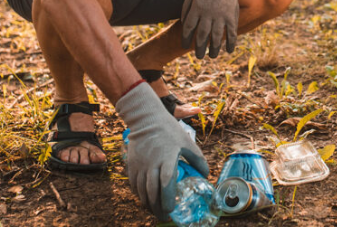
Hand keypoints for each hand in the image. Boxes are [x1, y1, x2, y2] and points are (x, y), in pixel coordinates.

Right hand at [115, 83, 209, 218]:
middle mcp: (151, 164)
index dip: (168, 199)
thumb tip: (205, 175)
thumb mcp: (187, 142)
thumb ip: (197, 159)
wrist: (146, 120)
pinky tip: (146, 200)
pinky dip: (140, 196)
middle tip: (165, 216)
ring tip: (156, 211)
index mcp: (167, 158)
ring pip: (141, 192)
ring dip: (149, 205)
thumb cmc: (169, 131)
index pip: (166, 183)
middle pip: (152, 192)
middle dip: (158, 208)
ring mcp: (140, 166)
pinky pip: (134, 186)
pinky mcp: (131, 166)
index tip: (171, 209)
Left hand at [181, 0, 247, 58]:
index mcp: (196, 8)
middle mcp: (207, 13)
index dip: (186, 39)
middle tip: (199, 56)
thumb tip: (183, 25)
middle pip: (202, 35)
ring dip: (214, 48)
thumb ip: (187, 9)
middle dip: (200, 48)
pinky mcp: (231, 14)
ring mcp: (220, 14)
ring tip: (213, 56)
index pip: (188, 28)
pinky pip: (231, 31)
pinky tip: (229, 50)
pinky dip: (230, 42)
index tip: (185, 46)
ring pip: (216, 36)